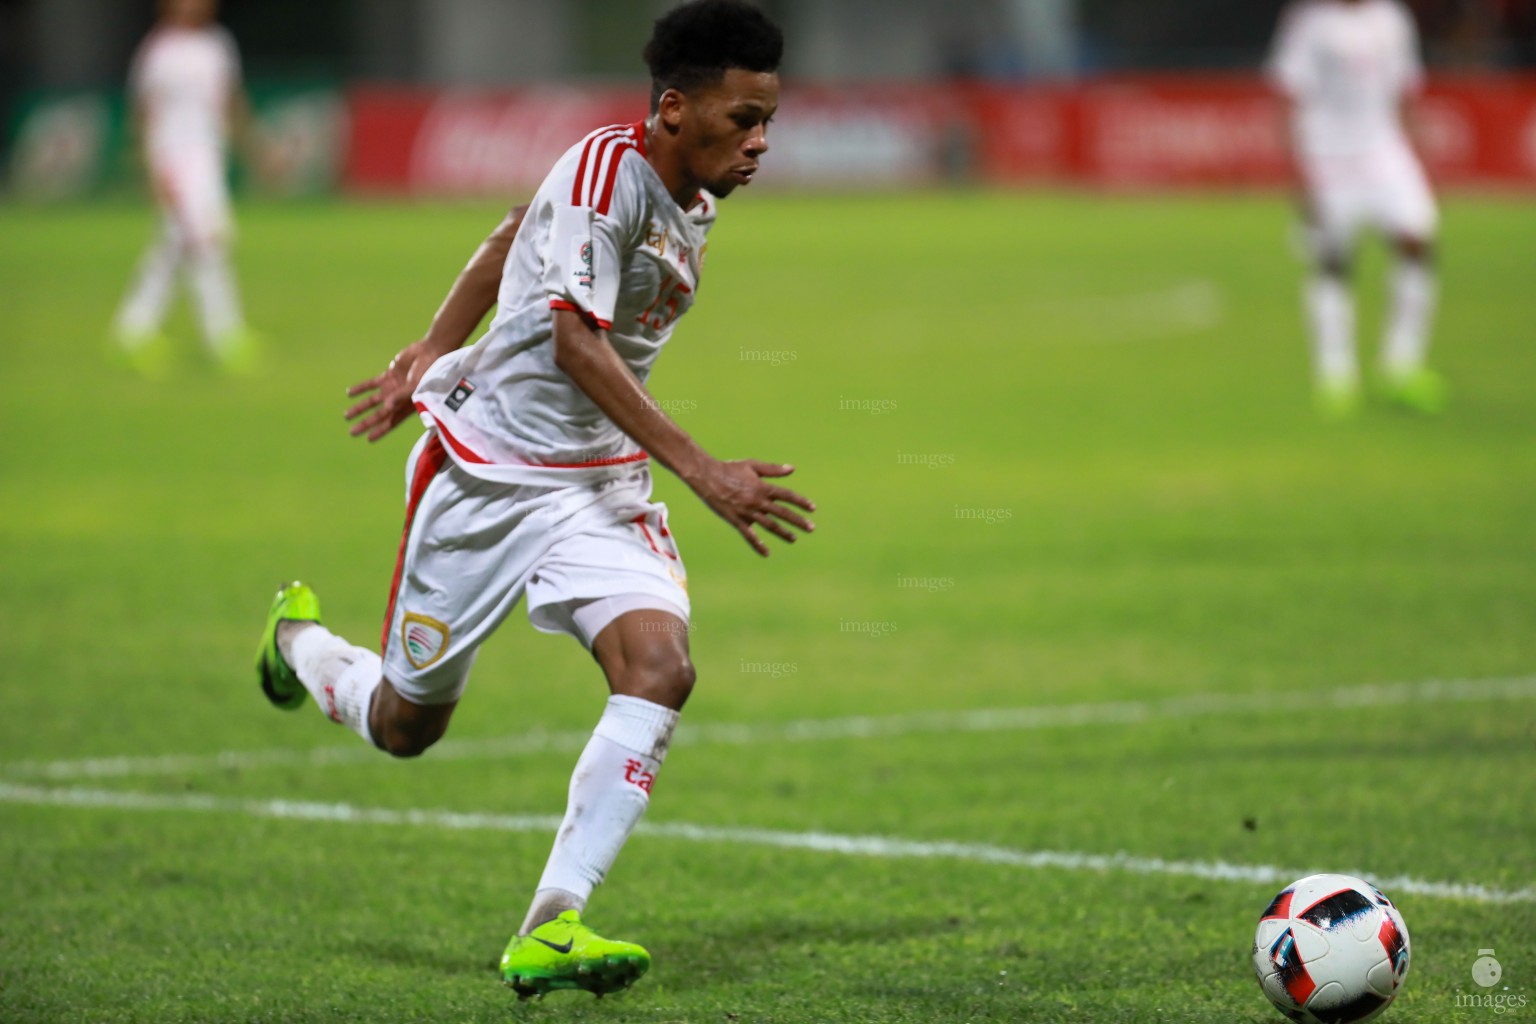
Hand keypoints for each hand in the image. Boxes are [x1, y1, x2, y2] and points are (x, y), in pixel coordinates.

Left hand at [344, 337, 442, 441]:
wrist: (430, 352)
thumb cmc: (429, 373)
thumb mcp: (416, 387)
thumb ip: (400, 396)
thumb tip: (387, 407)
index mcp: (408, 406)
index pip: (392, 422)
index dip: (381, 430)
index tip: (368, 439)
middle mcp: (399, 399)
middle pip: (380, 414)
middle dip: (366, 423)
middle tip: (352, 432)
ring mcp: (393, 387)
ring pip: (373, 401)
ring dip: (360, 407)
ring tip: (347, 415)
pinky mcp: (389, 375)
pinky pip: (372, 384)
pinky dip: (361, 388)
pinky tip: (350, 393)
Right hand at [689, 459, 815, 556]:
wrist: (707, 476)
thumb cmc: (730, 469)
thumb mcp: (752, 465)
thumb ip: (772, 469)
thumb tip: (791, 469)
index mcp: (762, 487)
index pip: (786, 496)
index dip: (800, 502)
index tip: (812, 508)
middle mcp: (757, 501)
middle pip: (782, 513)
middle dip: (798, 521)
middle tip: (811, 528)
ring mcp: (747, 512)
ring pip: (769, 525)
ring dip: (783, 533)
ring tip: (794, 539)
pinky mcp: (736, 520)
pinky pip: (749, 535)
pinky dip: (758, 545)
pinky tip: (766, 553)